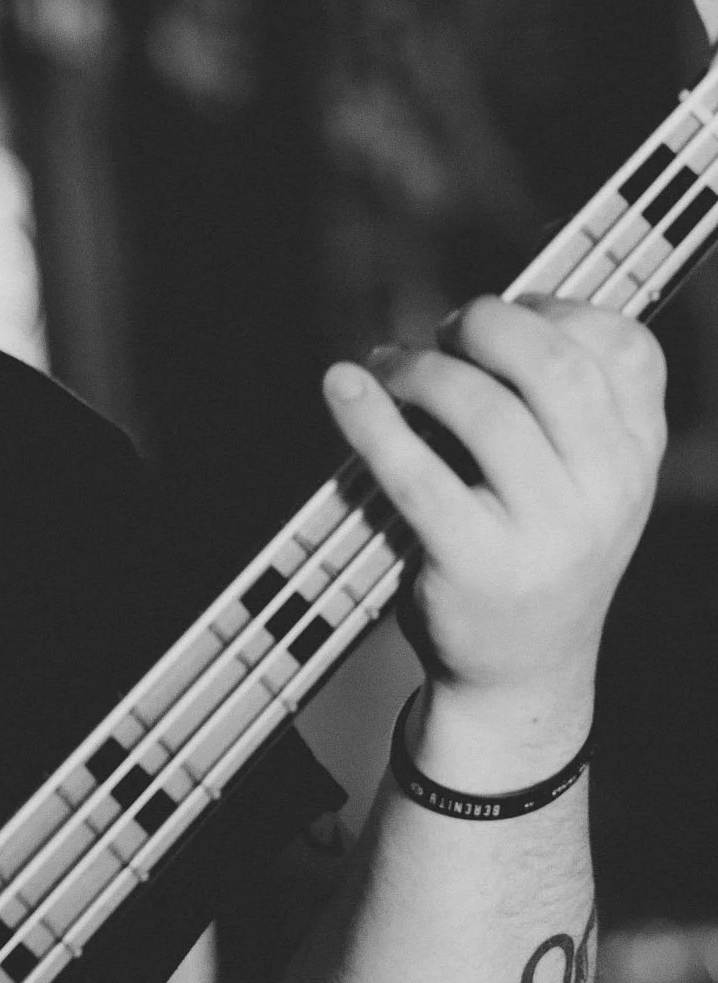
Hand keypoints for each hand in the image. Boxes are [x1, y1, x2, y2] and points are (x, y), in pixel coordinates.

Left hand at [322, 298, 663, 768]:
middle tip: (441, 336)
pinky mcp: (478, 563)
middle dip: (486, 327)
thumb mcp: (583, 482)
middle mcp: (610, 489)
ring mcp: (550, 530)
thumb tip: (472, 319)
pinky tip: (342, 388)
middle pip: (555, 364)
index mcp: (640, 455)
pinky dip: (371, 421)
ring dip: (422, 370)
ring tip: (389, 370)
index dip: (555, 310)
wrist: (520, 673)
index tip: (503, 316)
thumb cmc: (536, 553)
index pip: (626, 347)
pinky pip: (416, 473)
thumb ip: (560, 406)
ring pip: (485, 409)